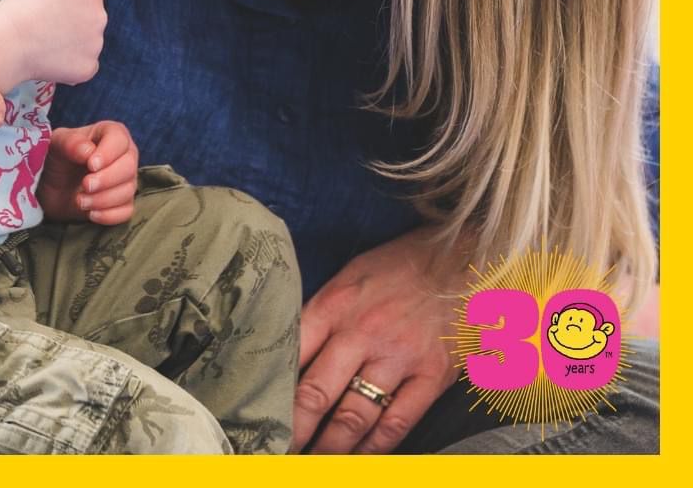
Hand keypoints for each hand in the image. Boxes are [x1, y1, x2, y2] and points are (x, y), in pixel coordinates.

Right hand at [0, 0, 107, 84]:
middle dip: (77, 13)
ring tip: (46, 38)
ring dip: (75, 37)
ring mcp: (96, 45)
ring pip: (90, 37)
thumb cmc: (21, 6)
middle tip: (48, 19)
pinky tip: (50, 56)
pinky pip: (86, 62)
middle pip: (94, 11)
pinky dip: (72, 60)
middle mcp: (100, 17)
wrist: (7, 43)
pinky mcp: (89, 68)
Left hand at [37, 121, 137, 223]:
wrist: (52, 186)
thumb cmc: (58, 157)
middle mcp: (124, 155)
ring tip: (80, 201)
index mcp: (111, 134)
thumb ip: (71, 143)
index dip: (108, 153)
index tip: (91, 165)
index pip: (120, 140)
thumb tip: (88, 151)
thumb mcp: (57, 144)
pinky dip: (109, 215)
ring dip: (103, 199)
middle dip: (106, 179)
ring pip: (128, 191)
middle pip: (129, 167)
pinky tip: (91, 214)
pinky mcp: (122, 203)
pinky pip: (126, 211)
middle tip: (85, 186)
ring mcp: (126, 180)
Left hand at [292, 226, 466, 453]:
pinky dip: (374, 449)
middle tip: (277, 451)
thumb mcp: (351, 276)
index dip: (271, 387)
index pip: (292, 353)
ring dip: (329, 448)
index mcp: (335, 304)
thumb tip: (293, 351)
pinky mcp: (431, 376)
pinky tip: (358, 460)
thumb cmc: (399, 266)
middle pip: (315, 393)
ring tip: (313, 462)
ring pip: (353, 416)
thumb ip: (323, 312)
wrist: (461, 258)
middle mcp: (361, 333)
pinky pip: (396, 423)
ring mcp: (397, 357)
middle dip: (293, 430)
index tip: (259, 412)